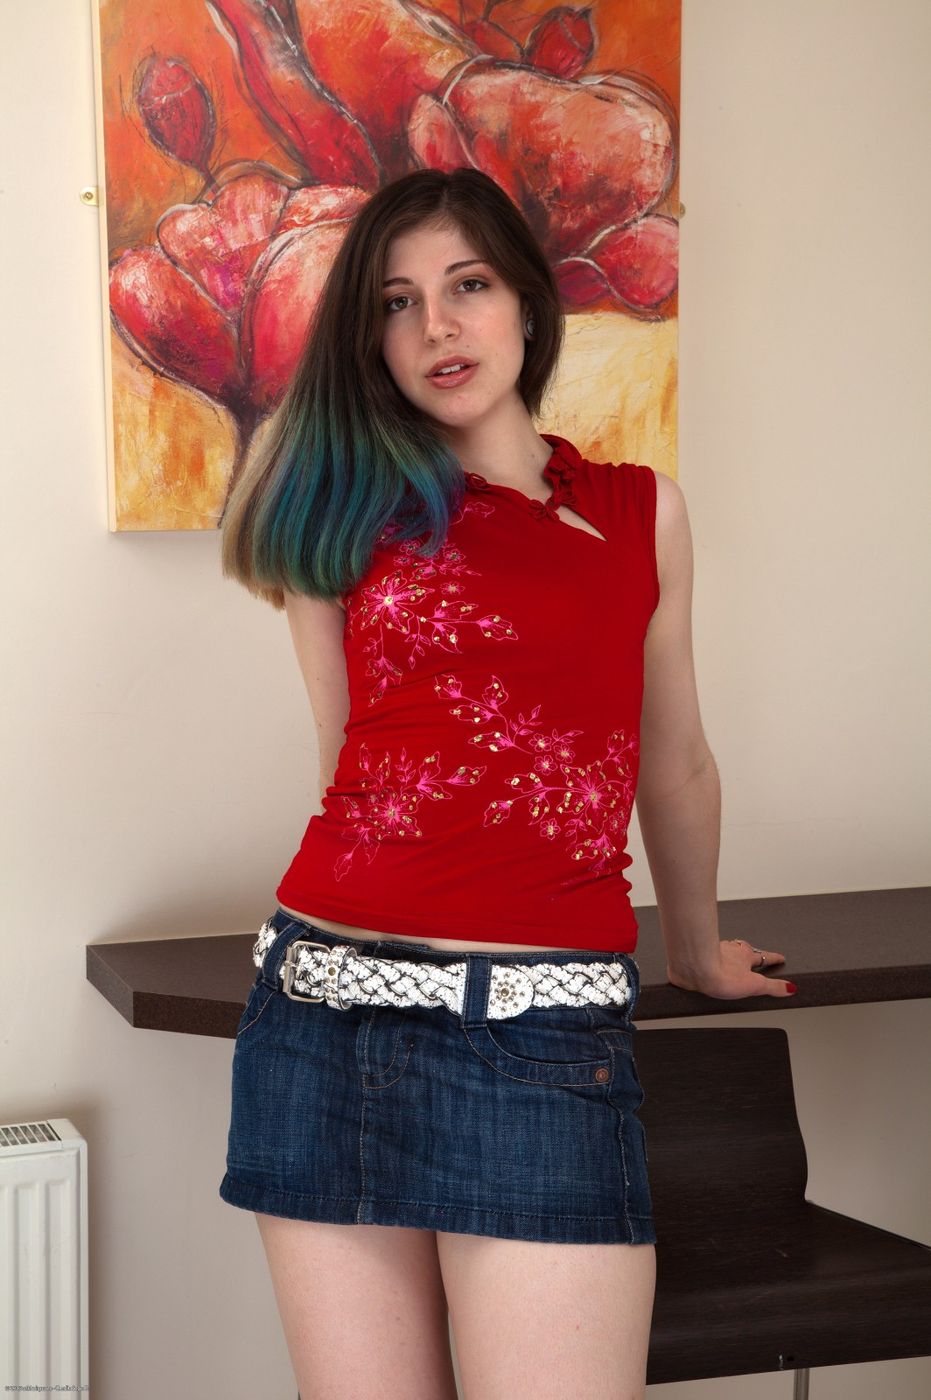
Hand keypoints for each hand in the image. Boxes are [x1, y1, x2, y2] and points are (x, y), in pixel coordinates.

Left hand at [667, 938, 796, 998]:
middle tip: (753, 955)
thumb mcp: (755, 985)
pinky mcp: (699, 958)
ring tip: (731, 960)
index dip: (773, 958)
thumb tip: (791, 988)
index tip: (781, 957)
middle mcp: (730, 951)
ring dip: (729, 954)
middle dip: (749, 953)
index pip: (764, 956)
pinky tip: (708, 966)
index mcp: (745, 956)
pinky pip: (707, 956)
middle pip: (743, 950)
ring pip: (725, 950)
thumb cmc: (722, 974)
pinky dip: (710, 959)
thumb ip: (773, 987)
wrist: (695, 968)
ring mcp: (713, 953)